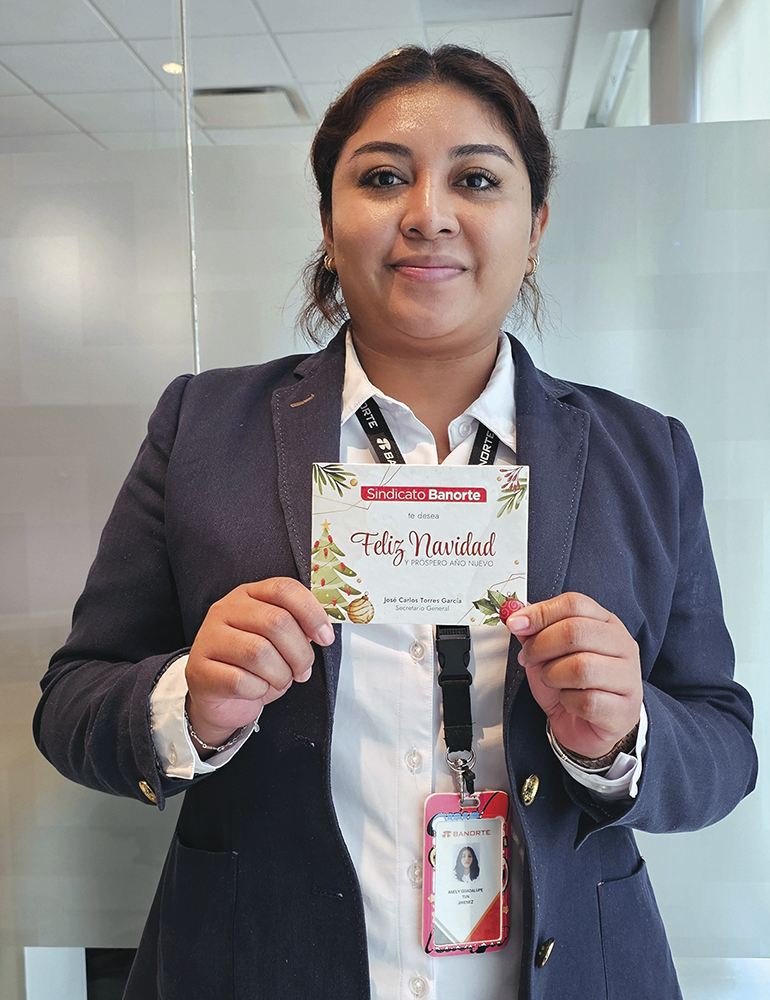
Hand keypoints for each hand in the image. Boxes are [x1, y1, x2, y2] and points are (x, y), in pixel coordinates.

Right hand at [185, 578, 334, 750]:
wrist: (219, 698)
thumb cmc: (252, 667)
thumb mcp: (279, 642)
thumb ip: (298, 628)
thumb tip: (321, 630)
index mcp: (248, 595)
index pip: (284, 589)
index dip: (311, 612)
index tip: (325, 638)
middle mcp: (226, 609)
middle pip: (276, 621)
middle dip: (300, 653)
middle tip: (302, 671)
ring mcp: (209, 637)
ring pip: (259, 652)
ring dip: (280, 674)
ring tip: (279, 680)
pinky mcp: (199, 668)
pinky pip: (240, 680)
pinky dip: (258, 690)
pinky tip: (256, 690)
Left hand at [505, 592, 641, 759]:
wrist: (584, 726)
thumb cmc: (570, 686)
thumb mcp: (547, 654)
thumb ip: (534, 633)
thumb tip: (516, 618)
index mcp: (606, 623)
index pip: (575, 603)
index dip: (541, 612)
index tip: (516, 623)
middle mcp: (623, 645)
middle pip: (576, 630)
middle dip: (541, 645)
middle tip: (529, 658)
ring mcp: (628, 677)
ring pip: (581, 667)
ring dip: (553, 676)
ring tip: (552, 681)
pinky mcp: (624, 709)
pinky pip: (587, 701)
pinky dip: (568, 702)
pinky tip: (570, 702)